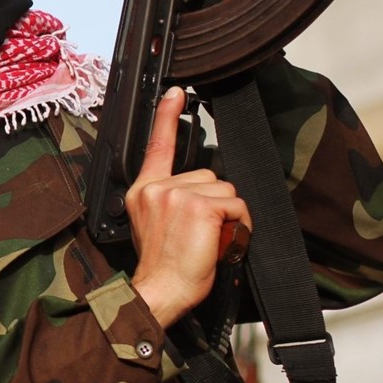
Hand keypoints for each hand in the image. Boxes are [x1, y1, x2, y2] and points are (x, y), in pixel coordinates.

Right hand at [126, 87, 251, 327]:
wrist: (160, 290)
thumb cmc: (162, 266)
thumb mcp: (154, 226)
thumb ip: (169, 201)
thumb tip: (201, 194)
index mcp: (144, 190)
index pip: (157, 146)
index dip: (167, 117)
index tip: (176, 92)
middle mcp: (157, 187)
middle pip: (208, 175)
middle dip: (214, 202)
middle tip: (200, 233)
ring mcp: (177, 194)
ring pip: (226, 190)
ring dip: (228, 215)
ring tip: (209, 239)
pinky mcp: (199, 205)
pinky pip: (237, 206)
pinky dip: (238, 226)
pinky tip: (219, 241)